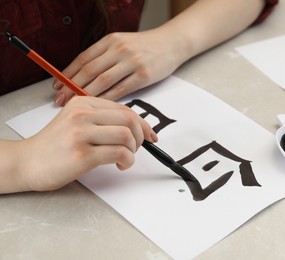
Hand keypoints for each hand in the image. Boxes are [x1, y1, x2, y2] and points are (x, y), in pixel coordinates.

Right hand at [18, 96, 156, 191]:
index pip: (124, 109)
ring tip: (125, 158)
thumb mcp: (76, 122)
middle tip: (137, 148)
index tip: (150, 135)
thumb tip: (136, 127)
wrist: (27, 162)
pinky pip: (119, 153)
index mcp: (83, 104)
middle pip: (128, 119)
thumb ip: (101, 120)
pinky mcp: (82, 154)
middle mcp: (82, 114)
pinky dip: (127, 160)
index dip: (142, 123)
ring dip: (133, 150)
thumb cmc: (55, 146)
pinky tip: (120, 165)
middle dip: (140, 136)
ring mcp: (81, 133)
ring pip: (126, 135)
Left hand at [53, 30, 184, 104]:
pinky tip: (98, 107)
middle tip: (60, 100)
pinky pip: (121, 90)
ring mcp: (132, 62)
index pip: (84, 58)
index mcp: (111, 41)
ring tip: (74, 105)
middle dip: (71, 87)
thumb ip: (104, 56)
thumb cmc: (145, 47)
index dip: (67, 73)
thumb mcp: (122, 43)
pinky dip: (107, 99)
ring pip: (103, 81)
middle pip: (90, 70)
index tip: (57, 87)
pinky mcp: (144, 76)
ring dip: (86, 94)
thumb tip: (81, 76)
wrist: (171, 43)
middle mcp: (120, 49)